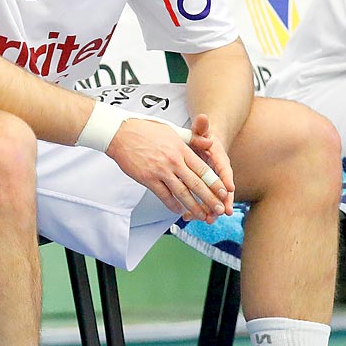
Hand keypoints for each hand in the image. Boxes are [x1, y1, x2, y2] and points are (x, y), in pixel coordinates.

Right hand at [106, 115, 231, 222]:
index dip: (215, 183)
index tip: (224, 192)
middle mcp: (173, 161)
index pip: (203, 169)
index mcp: (181, 149)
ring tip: (203, 215)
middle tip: (219, 209)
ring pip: (181, 193)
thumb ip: (193, 138)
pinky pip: (164, 195)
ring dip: (193, 206)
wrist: (121, 133)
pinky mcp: (148, 179)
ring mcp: (160, 171)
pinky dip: (173, 205)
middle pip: (196, 184)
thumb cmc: (146, 130)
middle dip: (209, 199)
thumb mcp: (172, 130)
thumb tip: (209, 142)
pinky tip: (179, 210)